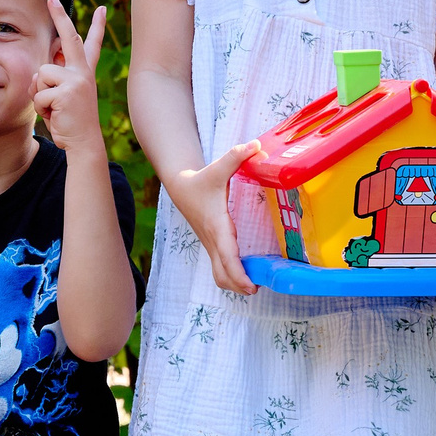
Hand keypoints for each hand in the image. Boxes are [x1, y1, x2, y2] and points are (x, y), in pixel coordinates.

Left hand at [31, 0, 108, 156]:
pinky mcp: (66, 92)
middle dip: (59, 16)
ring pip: (41, 75)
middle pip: (69, 38)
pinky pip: (39, 93)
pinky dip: (41, 107)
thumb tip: (39, 73)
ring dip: (40, 95)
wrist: (83, 143)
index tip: (102, 8)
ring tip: (54, 108)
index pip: (90, 44)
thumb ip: (54, 81)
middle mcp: (83, 72)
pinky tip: (55, 115)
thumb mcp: (62, 97)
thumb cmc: (69, 122)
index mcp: (84, 72)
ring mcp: (76, 80)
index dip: (97, 26)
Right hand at [169, 140, 261, 294]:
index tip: (250, 285)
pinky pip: (219, 268)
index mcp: (217, 225)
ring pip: (218, 274)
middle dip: (237, 285)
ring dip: (233, 283)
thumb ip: (236, 156)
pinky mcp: (212, 245)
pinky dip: (230, 276)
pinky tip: (244, 277)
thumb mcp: (218, 167)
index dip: (238, 272)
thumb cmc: (201, 179)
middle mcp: (213, 239)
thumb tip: (256, 146)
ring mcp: (211, 245)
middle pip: (222, 273)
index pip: (227, 255)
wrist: (180, 187)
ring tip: (251, 287)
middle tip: (256, 289)